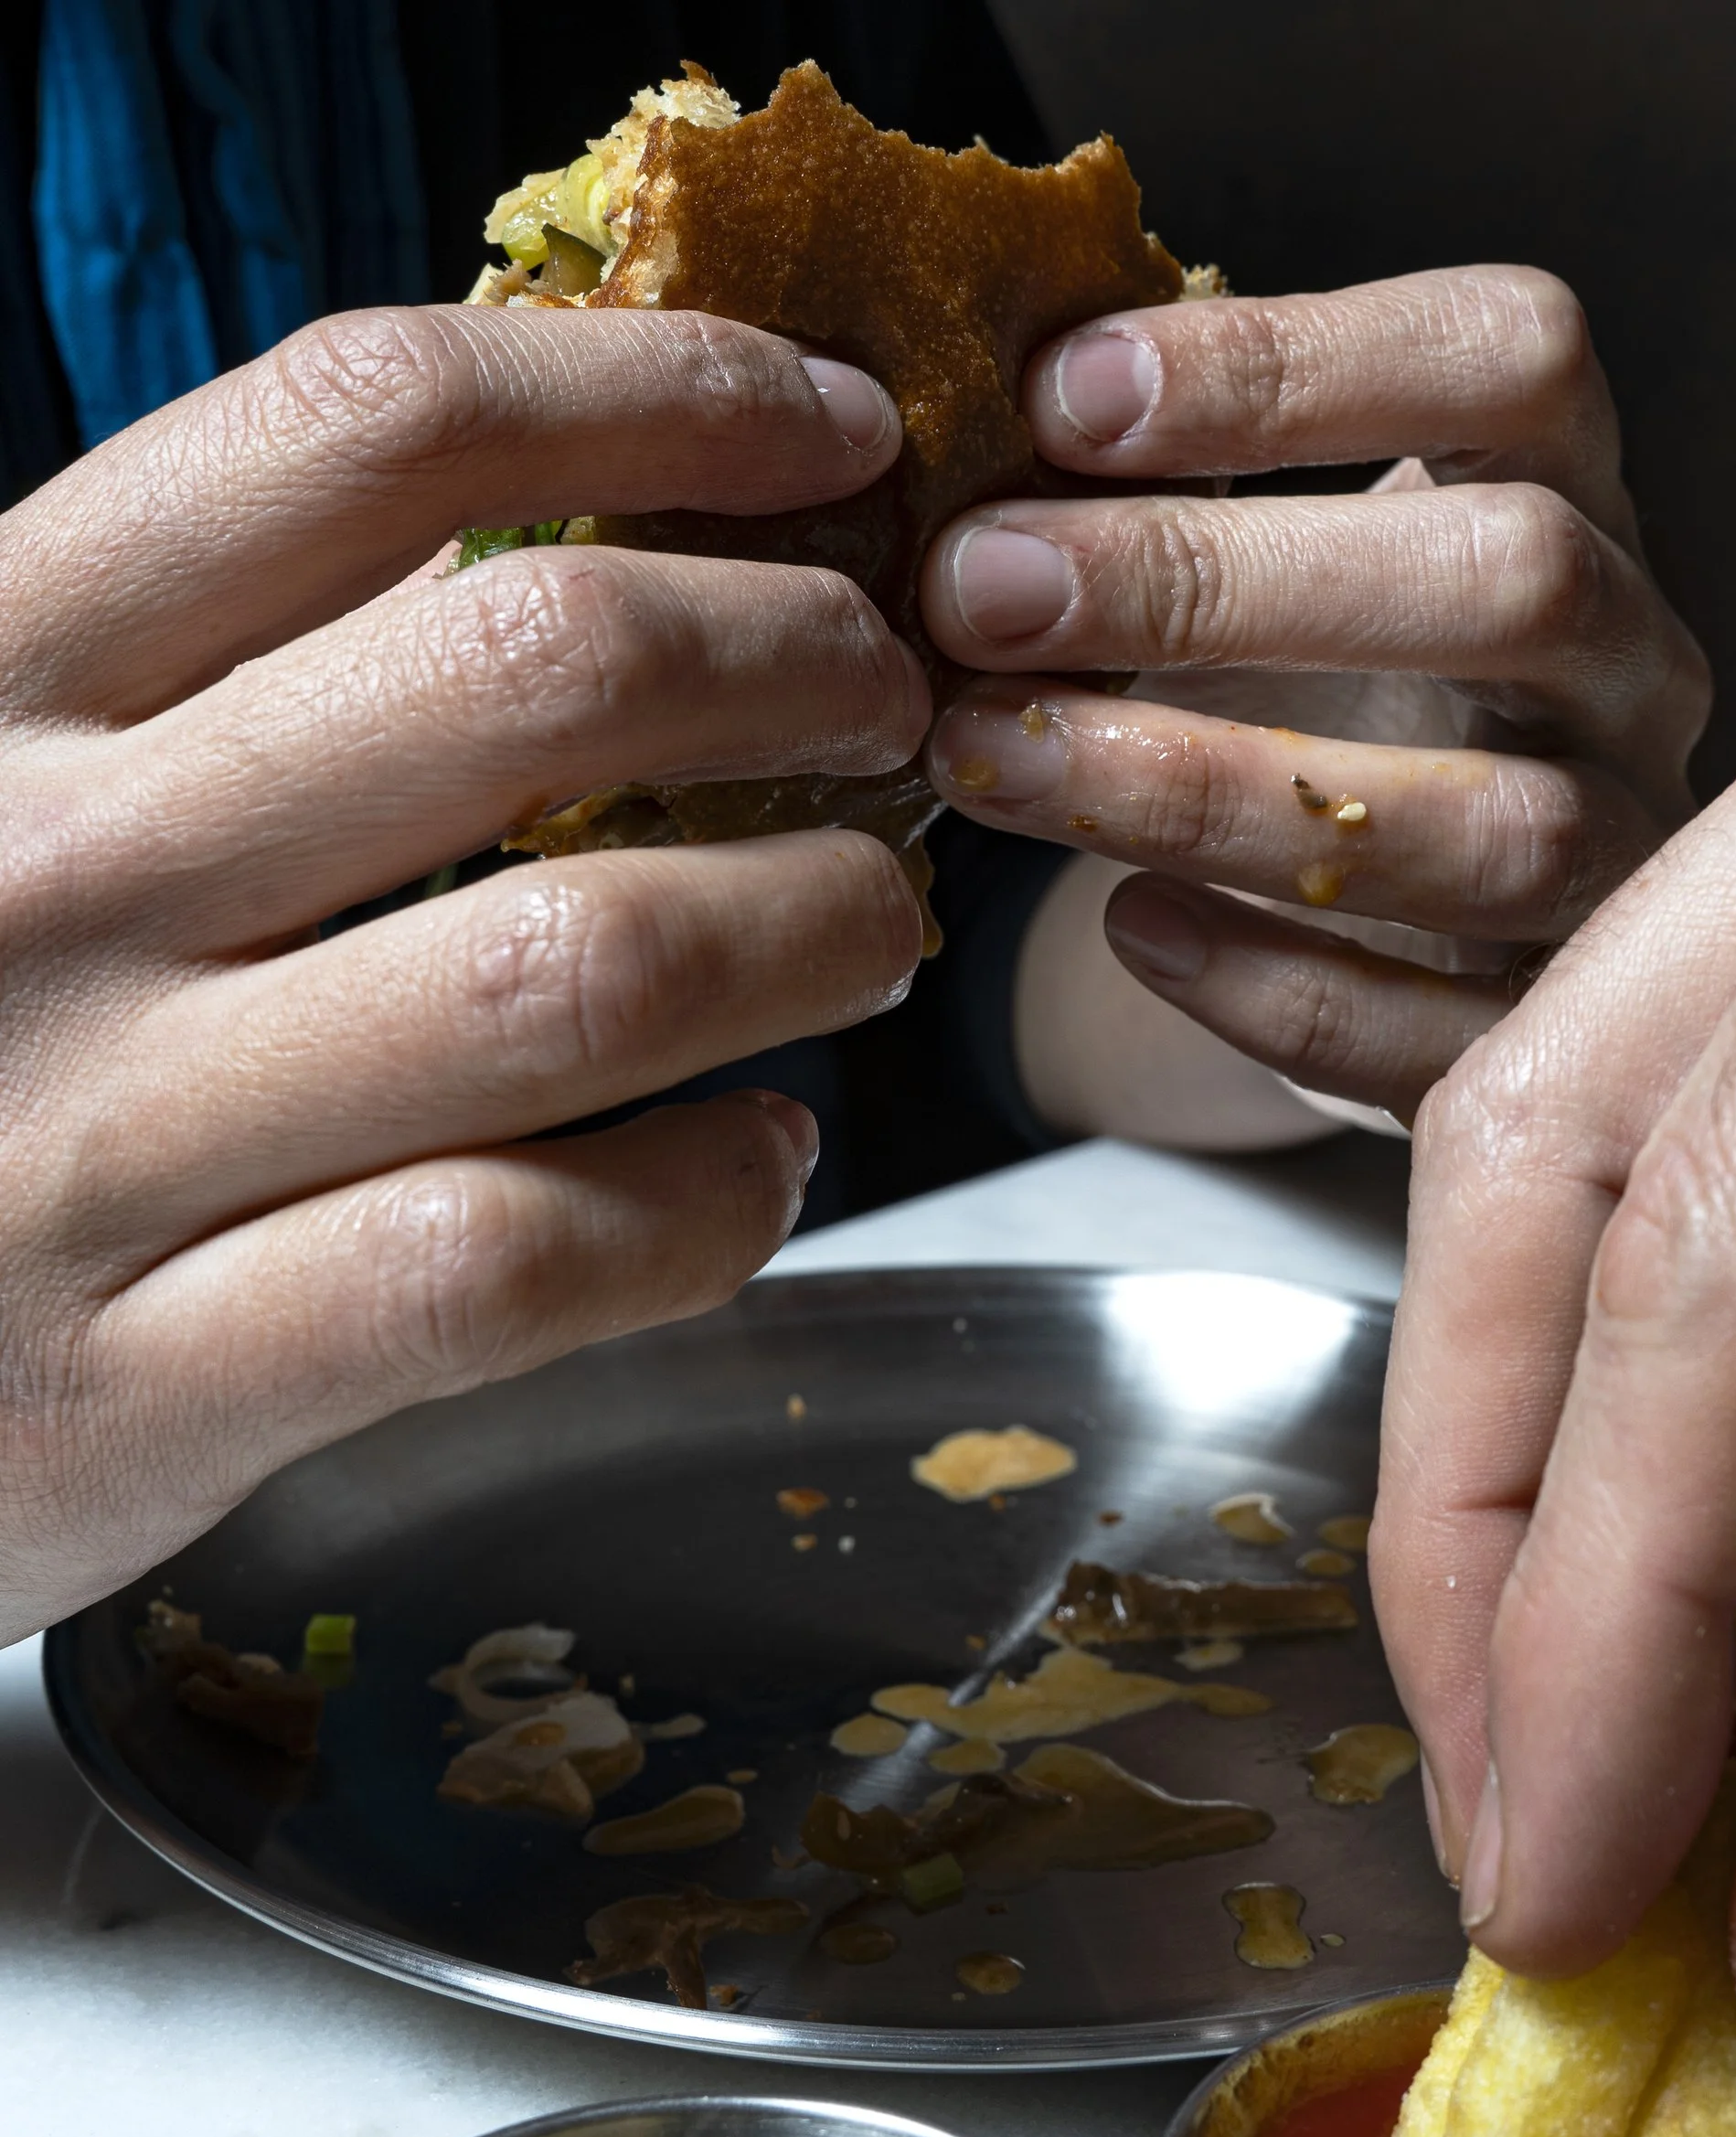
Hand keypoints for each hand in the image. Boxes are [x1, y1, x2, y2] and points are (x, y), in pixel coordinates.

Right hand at [0, 304, 929, 1642]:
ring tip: (875, 924)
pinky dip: (705, 1204)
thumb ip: (234, 660)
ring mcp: (89, 1140)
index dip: (663, 396)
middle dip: (794, 662)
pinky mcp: (148, 1382)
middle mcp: (38, 873)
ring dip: (806, 927)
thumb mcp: (14, 776)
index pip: (370, 427)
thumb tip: (600, 529)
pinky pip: (514, 1259)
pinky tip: (764, 1161)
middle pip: (530, 672)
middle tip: (889, 702)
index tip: (834, 432)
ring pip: (569, 972)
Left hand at [917, 267, 1708, 1122]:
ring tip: (997, 760)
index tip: (1064, 397)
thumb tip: (947, 444)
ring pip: (1494, 826)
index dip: (1301, 360)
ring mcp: (1624, 858)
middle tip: (983, 588)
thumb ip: (1154, 498)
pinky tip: (1129, 928)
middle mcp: (1636, 669)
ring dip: (1216, 791)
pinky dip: (1276, 983)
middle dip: (1227, 579)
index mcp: (1572, 494)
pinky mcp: (1554, 1023)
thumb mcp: (1255, 572)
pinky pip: (1444, 1026)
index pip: (1518, 358)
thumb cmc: (1303, 702)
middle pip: (1518, 579)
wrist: (1387, 926)